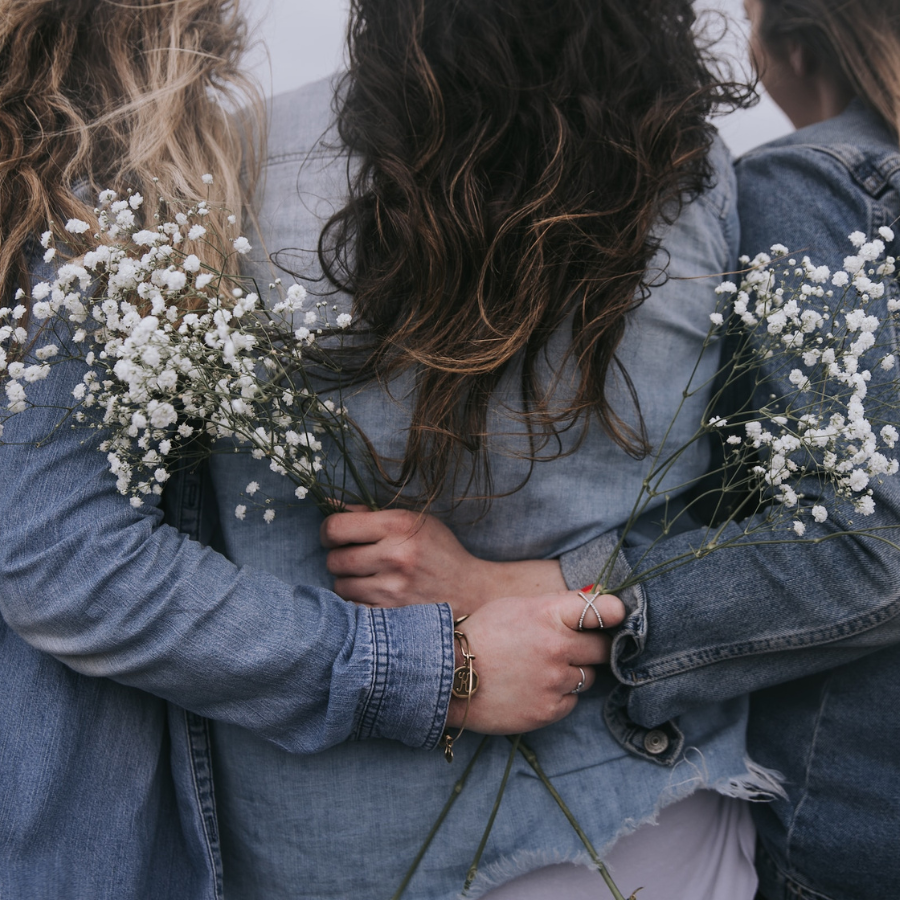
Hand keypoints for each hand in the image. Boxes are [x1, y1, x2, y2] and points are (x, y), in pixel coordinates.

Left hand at [321, 507, 566, 615]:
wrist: (470, 591)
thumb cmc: (438, 551)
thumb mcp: (413, 521)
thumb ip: (370, 514)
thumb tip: (328, 504)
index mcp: (398, 525)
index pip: (335, 528)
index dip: (328, 532)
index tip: (336, 537)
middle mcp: (394, 555)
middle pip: (334, 560)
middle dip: (339, 558)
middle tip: (355, 559)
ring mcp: (392, 589)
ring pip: (340, 586)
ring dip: (348, 582)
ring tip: (368, 578)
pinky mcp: (392, 615)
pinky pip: (352, 608)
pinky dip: (358, 603)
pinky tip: (374, 596)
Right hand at [445, 590, 626, 734]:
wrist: (448, 676)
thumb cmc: (481, 635)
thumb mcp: (515, 607)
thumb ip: (554, 606)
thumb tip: (592, 600)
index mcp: (548, 614)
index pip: (603, 610)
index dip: (614, 613)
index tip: (615, 616)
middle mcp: (556, 647)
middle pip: (602, 648)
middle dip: (592, 647)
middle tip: (573, 647)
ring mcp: (554, 681)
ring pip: (587, 676)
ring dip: (572, 672)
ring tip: (542, 669)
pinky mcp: (549, 710)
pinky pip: (571, 701)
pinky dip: (559, 696)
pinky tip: (534, 688)